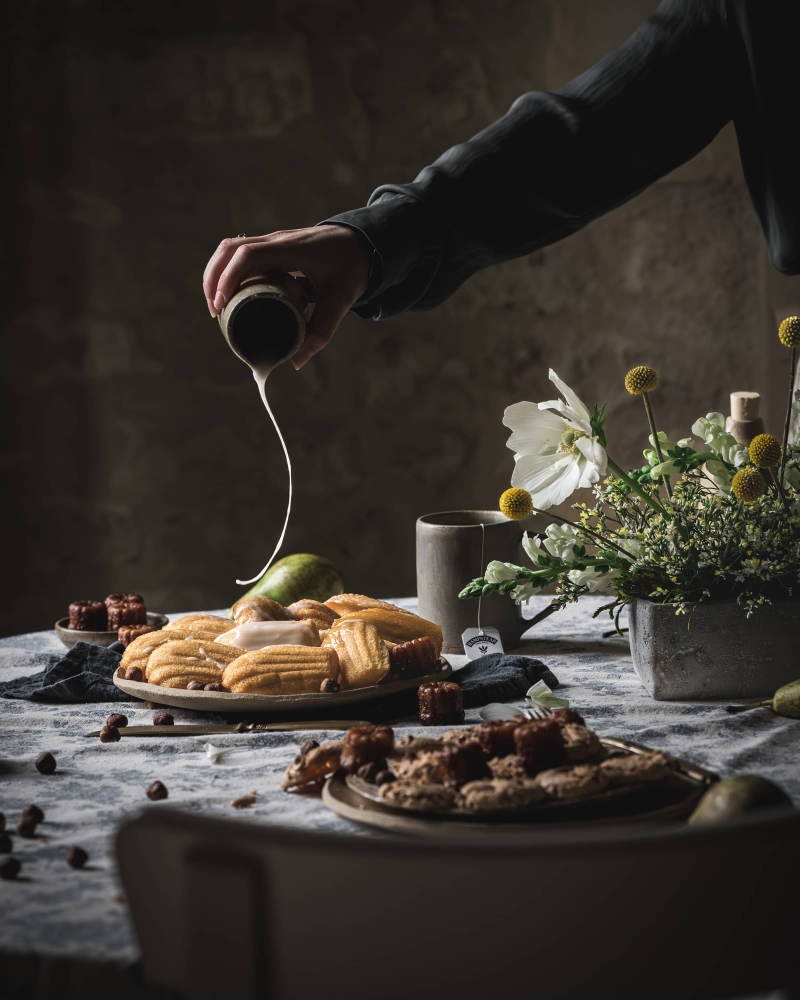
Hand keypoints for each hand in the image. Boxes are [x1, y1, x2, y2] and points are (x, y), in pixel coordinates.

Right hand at [202, 225, 371, 367]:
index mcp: (291, 249)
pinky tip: (228, 292)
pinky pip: (241, 253)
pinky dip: (228, 270)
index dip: (228, 277)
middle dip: (214, 278)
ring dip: (217, 273)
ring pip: (231, 248)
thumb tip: (296, 362)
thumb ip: (320, 332)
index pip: (248, 255)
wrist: (364, 243)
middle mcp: (277, 240)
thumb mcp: (340, 301)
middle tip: (214, 311)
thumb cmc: (352, 268)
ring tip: (216, 304)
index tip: (222, 304)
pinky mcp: (274, 247)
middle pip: (230, 249)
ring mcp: (274, 241)